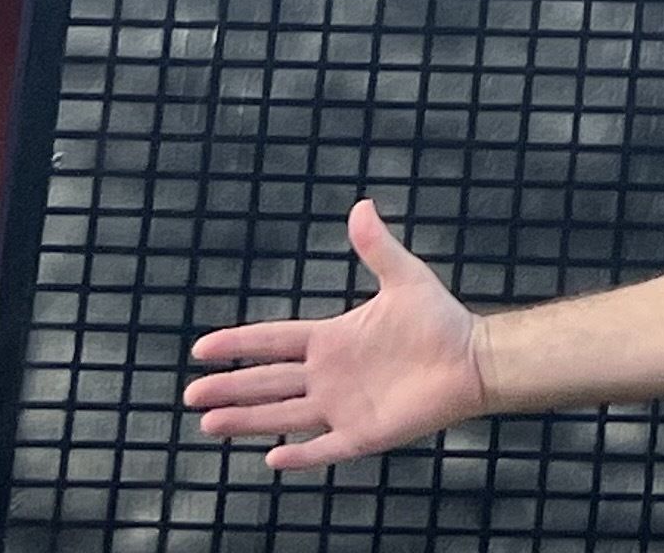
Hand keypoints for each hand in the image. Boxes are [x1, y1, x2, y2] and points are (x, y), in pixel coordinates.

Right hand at [186, 200, 490, 468]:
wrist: (472, 359)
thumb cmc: (440, 320)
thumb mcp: (405, 279)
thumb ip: (377, 247)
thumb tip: (361, 206)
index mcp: (332, 340)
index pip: (274, 342)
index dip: (239, 343)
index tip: (202, 348)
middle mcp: (328, 376)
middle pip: (267, 382)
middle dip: (229, 387)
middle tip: (191, 394)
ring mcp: (342, 407)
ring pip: (283, 416)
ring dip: (247, 420)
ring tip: (209, 423)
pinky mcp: (362, 434)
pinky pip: (324, 448)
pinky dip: (301, 455)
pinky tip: (272, 458)